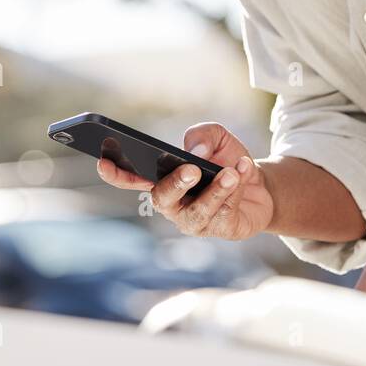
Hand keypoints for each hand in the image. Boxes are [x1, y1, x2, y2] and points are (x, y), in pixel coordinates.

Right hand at [94, 122, 272, 240]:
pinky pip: (225, 212)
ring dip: (217, 189)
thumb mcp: (217, 137)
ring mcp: (194, 220)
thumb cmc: (227, 160)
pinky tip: (244, 171)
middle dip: (175, 184)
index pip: (131, 179)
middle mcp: (173, 204)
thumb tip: (196, 151)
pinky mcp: (220, 230)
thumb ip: (203, 135)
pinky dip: (237, 188)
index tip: (103, 162)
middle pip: (161, 199)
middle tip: (193, 169)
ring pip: (199, 210)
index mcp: (162, 180)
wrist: (261, 185)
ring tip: (232, 171)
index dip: (115, 173)